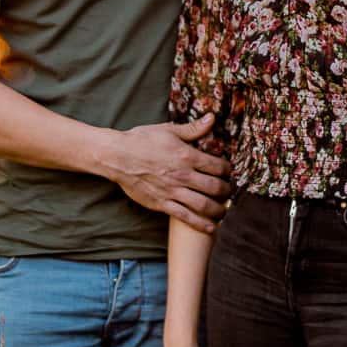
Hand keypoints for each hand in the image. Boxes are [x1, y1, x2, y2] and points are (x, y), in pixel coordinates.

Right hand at [107, 115, 228, 232]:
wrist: (118, 156)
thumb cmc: (142, 140)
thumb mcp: (168, 130)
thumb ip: (193, 128)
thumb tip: (212, 118)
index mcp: (187, 156)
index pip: (218, 166)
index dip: (228, 171)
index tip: (229, 172)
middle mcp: (183, 176)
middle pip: (215, 187)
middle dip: (226, 191)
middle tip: (229, 192)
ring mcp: (172, 191)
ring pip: (204, 205)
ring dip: (219, 210)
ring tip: (225, 211)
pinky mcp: (162, 204)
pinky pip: (185, 217)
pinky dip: (201, 224)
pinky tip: (211, 228)